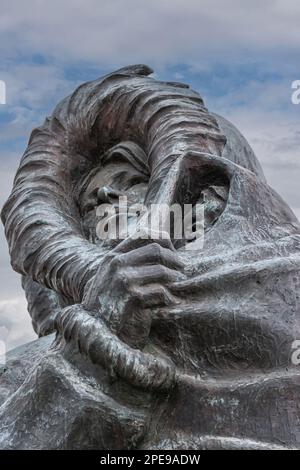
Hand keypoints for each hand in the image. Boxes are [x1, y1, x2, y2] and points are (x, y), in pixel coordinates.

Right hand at [82, 232, 184, 348]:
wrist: (92, 325)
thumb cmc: (104, 301)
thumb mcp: (108, 275)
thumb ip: (126, 261)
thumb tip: (157, 249)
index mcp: (113, 255)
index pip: (142, 234)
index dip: (162, 240)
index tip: (172, 251)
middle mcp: (117, 263)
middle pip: (155, 250)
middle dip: (173, 258)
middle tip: (182, 268)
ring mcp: (123, 279)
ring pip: (161, 270)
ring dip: (174, 277)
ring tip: (177, 283)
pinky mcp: (131, 297)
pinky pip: (159, 291)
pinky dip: (168, 296)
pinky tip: (170, 300)